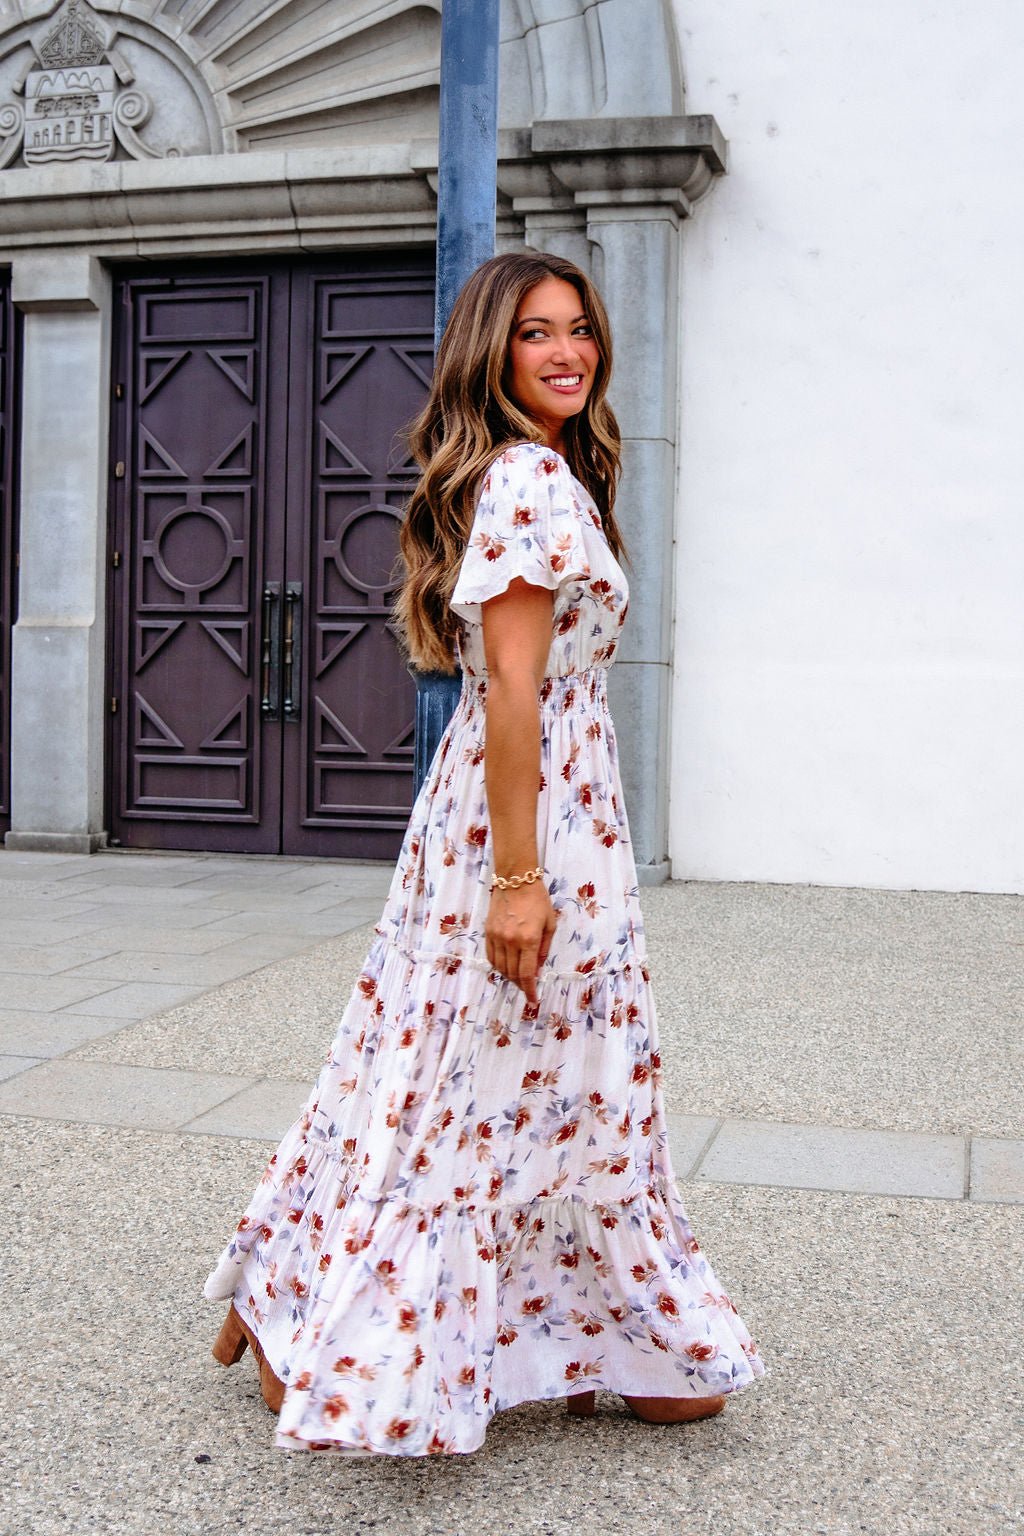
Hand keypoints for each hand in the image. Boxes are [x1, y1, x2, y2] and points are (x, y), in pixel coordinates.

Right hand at [485, 881, 558, 1005]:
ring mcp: (497, 937)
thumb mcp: (550, 924)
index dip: (530, 990)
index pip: (527, 974)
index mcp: (529, 940)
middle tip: (528, 986)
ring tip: (517, 976)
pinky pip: (490, 956)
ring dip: (509, 975)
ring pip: (500, 967)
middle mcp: (510, 941)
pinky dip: (497, 965)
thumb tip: (537, 969)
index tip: (533, 1000)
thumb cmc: (538, 900)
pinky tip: (505, 965)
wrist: (515, 879)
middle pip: (512, 973)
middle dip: (521, 984)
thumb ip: (544, 949)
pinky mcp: (488, 932)